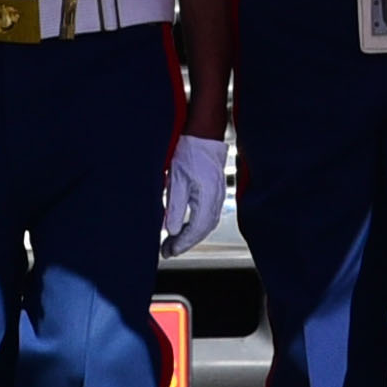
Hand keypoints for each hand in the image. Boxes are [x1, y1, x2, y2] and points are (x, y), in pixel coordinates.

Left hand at [162, 131, 229, 254]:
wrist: (204, 135)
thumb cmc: (190, 153)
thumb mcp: (176, 180)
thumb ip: (174, 207)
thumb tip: (172, 231)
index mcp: (207, 199)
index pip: (196, 230)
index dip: (182, 244)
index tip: (169, 252)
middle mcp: (216, 200)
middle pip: (202, 230)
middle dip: (185, 243)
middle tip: (167, 251)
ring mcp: (218, 196)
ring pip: (205, 224)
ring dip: (190, 236)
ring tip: (173, 242)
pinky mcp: (216, 192)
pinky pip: (207, 216)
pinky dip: (196, 225)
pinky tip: (184, 227)